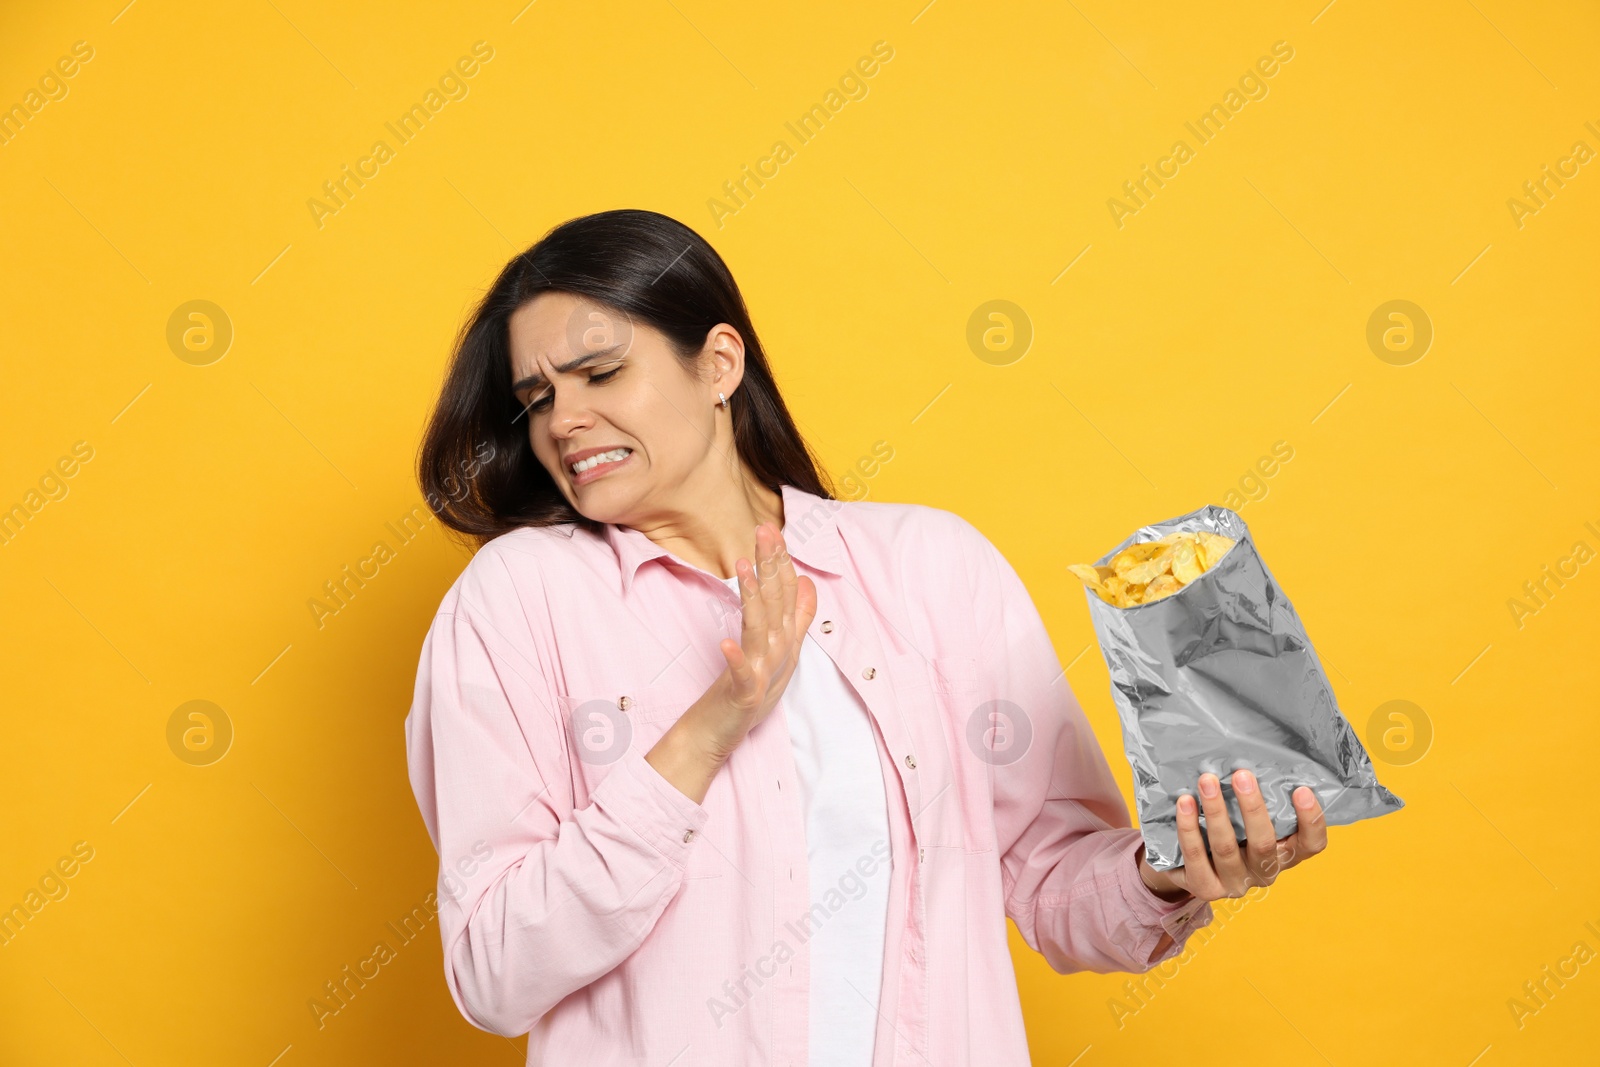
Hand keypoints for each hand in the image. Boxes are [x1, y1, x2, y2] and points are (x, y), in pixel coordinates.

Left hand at [700, 522, 816, 760]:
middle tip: (764, 530)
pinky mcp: (745, 695)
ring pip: (761, 630)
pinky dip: (736, 659)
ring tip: (745, 569)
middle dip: (771, 565)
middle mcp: (777, 650)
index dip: (780, 561)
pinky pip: (743, 675)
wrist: (724, 731)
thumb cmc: (752, 689)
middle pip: (776, 602)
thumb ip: (797, 616)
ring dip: (755, 599)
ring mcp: (762, 672)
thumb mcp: (781, 649)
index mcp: (783, 637)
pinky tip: (725, 642)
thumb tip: (808, 581)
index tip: (771, 529)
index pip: (785, 592)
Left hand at [1138, 769, 1327, 903]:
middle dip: (1252, 807)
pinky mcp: (1204, 886)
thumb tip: (1257, 753)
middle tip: (1242, 774)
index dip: (1311, 821)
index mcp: (1284, 854)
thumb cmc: (1228, 828)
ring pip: (1226, 848)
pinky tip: (1185, 802)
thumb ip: (1260, 798)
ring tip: (1207, 780)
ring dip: (1216, 811)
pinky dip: (1189, 828)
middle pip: (1264, 844)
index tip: (1302, 790)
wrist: (1186, 864)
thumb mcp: (1248, 818)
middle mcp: (1263, 873)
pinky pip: (1195, 857)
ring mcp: (1234, 883)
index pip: (1311, 845)